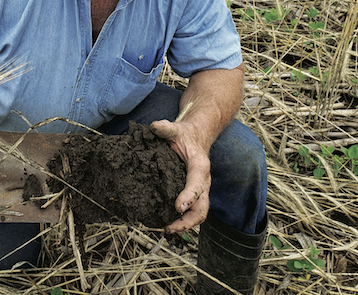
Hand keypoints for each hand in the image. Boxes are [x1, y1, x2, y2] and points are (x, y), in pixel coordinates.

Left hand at [150, 119, 211, 233]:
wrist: (197, 136)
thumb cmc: (185, 135)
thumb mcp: (176, 129)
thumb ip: (166, 128)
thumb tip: (154, 126)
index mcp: (200, 166)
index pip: (197, 184)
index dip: (189, 196)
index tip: (177, 206)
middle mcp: (203, 181)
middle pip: (202, 207)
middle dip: (188, 221)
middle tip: (170, 228)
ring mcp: (201, 190)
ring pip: (199, 213)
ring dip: (185, 225)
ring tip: (168, 231)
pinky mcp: (195, 194)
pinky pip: (193, 211)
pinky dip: (183, 221)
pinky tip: (168, 224)